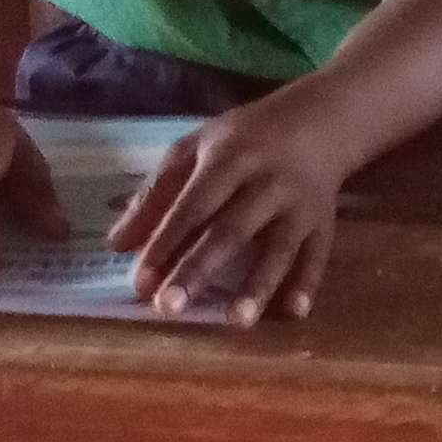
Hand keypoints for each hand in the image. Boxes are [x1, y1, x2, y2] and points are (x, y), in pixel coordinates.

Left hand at [109, 89, 346, 322]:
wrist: (320, 120)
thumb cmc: (245, 139)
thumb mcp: (196, 148)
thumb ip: (157, 193)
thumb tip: (117, 243)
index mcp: (229, 158)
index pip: (192, 205)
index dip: (165, 243)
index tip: (141, 282)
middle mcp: (266, 182)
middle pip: (230, 230)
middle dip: (198, 269)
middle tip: (170, 308)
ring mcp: (300, 205)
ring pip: (278, 249)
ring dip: (258, 286)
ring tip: (235, 321)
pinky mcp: (324, 224)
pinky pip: (317, 257)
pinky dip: (307, 284)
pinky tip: (294, 312)